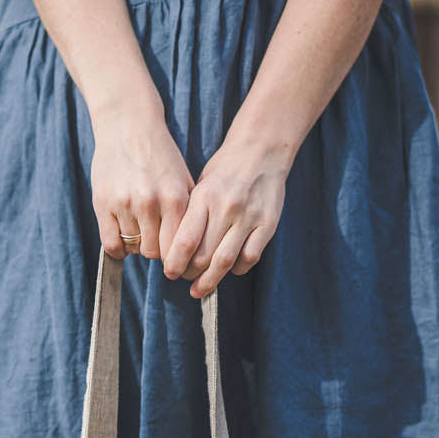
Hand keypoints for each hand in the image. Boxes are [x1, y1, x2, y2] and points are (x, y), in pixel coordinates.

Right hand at [90, 101, 195, 262]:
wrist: (128, 123)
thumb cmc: (159, 154)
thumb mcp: (183, 179)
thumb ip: (189, 212)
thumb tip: (194, 250)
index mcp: (175, 198)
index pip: (177, 248)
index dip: (175, 256)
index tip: (173, 255)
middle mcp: (150, 202)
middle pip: (154, 252)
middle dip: (155, 250)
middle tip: (154, 240)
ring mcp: (124, 203)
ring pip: (132, 247)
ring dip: (135, 245)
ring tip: (138, 230)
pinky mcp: (102, 203)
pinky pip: (110, 243)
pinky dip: (117, 248)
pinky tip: (122, 238)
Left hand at [162, 136, 288, 296]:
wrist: (262, 149)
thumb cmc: (225, 170)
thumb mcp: (200, 186)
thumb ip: (190, 217)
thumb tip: (175, 252)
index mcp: (205, 197)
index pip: (185, 241)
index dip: (175, 263)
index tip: (170, 273)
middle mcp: (226, 208)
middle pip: (203, 257)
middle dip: (190, 274)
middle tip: (185, 279)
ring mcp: (249, 217)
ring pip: (225, 262)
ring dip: (210, 281)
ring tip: (201, 288)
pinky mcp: (268, 224)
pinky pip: (249, 257)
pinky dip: (237, 269)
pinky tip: (229, 269)